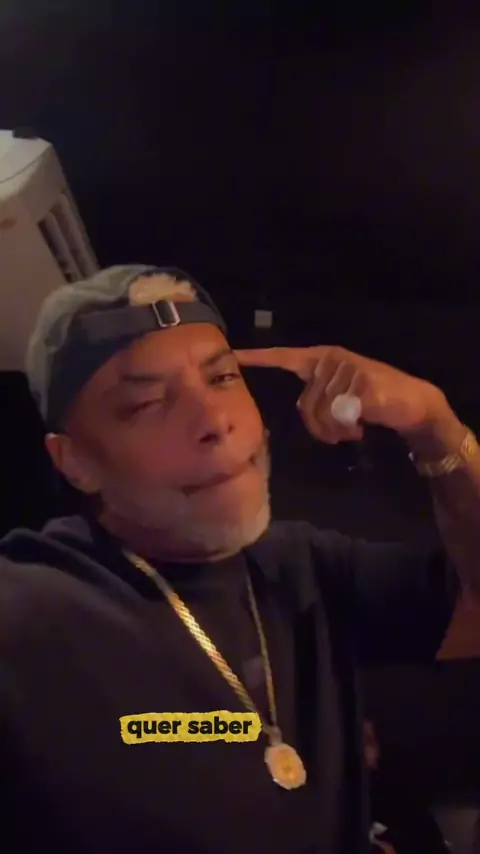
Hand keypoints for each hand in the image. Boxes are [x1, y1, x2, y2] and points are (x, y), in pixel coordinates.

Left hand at [236, 345, 448, 444]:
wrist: (410, 402)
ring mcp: (346, 368)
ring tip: (351, 430)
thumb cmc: (372, 400)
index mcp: (321, 358)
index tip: (232, 355)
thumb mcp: (339, 397)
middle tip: (339, 434)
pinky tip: (360, 427)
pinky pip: (338, 416)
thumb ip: (317, 398)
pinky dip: (347, 429)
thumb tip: (302, 411)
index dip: (258, 358)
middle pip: (303, 404)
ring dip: (334, 432)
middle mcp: (330, 359)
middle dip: (318, 428)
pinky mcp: (360, 383)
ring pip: (320, 413)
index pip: (284, 356)